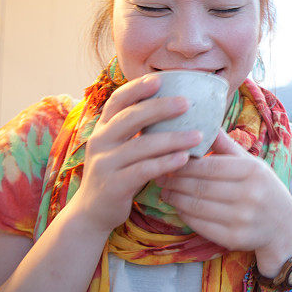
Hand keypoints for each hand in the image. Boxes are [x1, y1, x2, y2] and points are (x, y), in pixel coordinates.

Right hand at [70, 75, 200, 234]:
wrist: (93, 212)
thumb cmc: (119, 172)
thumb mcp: (122, 147)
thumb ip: (139, 130)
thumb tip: (176, 105)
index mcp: (104, 128)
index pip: (117, 101)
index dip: (137, 88)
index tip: (159, 79)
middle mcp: (100, 141)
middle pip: (130, 118)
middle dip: (160, 108)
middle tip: (187, 103)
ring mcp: (104, 163)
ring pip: (141, 145)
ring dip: (172, 139)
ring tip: (198, 136)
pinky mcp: (113, 185)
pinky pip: (143, 170)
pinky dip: (165, 163)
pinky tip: (184, 158)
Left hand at [156, 130, 291, 264]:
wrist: (284, 227)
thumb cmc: (264, 189)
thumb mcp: (252, 164)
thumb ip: (226, 146)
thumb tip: (203, 123)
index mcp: (253, 171)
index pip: (209, 166)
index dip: (184, 164)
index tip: (169, 160)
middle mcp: (249, 194)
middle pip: (200, 186)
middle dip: (174, 181)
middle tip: (159, 175)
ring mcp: (242, 218)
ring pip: (196, 206)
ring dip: (175, 198)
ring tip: (165, 191)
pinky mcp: (234, 238)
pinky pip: (200, 225)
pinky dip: (184, 215)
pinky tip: (178, 207)